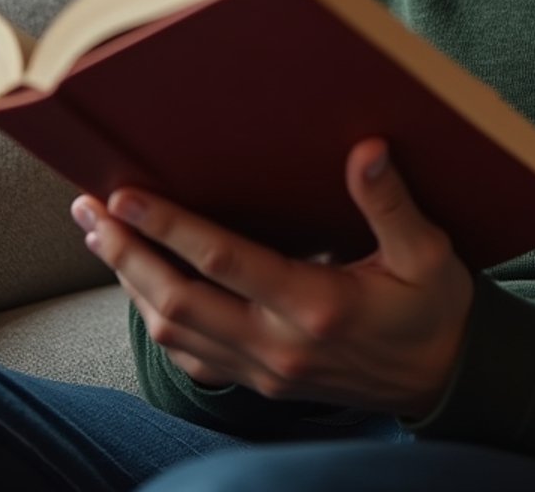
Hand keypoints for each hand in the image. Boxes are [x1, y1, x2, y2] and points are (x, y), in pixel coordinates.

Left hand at [70, 139, 473, 417]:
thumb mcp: (429, 253)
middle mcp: (280, 344)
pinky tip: (144, 291)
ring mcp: (266, 370)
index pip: (224, 261)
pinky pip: (194, 358)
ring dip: (132, 285)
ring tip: (103, 239)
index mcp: (318, 305)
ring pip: (176, 333)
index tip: (127, 195)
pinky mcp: (264, 384)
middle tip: (90, 212)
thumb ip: (392, 203)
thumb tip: (367, 151)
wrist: (445, 377)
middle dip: (126, 254)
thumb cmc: (435, 308)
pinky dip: (159, 322)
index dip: (170, 226)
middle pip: (178, 301)